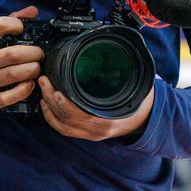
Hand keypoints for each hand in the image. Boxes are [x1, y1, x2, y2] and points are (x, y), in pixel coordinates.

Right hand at [0, 6, 43, 113]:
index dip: (16, 24)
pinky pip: (10, 96)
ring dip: (32, 70)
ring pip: (13, 74)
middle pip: (12, 54)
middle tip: (39, 54)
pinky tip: (29, 84)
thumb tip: (32, 11)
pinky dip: (25, 89)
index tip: (22, 30)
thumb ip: (8, 23)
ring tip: (36, 68)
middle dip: (33, 53)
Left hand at [38, 75, 153, 141]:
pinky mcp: (87, 134)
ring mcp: (91, 133)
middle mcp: (97, 129)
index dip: (63, 102)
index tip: (55, 86)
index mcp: (107, 118)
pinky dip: (52, 119)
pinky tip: (47, 107)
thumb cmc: (140, 102)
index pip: (78, 113)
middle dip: (51, 99)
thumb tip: (109, 55)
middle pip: (66, 118)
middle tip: (44, 81)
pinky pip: (65, 130)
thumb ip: (119, 75)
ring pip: (63, 126)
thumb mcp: (133, 87)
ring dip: (49, 110)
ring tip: (43, 92)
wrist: (146, 120)